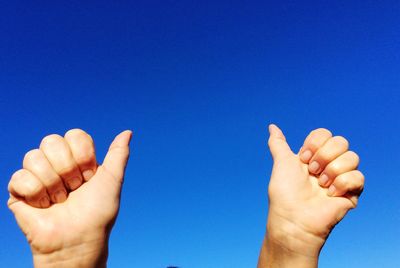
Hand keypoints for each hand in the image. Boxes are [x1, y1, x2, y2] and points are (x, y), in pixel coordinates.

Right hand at [7, 129, 131, 267]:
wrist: (78, 240)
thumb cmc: (97, 213)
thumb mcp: (113, 180)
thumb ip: (119, 154)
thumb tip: (128, 132)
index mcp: (77, 158)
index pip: (74, 135)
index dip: (83, 157)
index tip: (90, 177)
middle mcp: (56, 163)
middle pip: (52, 141)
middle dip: (67, 169)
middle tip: (74, 189)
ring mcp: (36, 175)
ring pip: (34, 157)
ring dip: (52, 183)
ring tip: (59, 200)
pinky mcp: (18, 190)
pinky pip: (20, 177)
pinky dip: (36, 194)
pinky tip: (44, 206)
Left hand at [258, 125, 363, 266]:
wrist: (293, 218)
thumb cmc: (284, 193)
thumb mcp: (281, 163)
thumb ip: (278, 144)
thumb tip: (272, 126)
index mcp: (314, 156)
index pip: (325, 134)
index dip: (314, 143)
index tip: (303, 160)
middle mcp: (329, 164)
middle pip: (341, 141)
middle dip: (324, 155)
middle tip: (312, 172)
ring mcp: (341, 177)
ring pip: (352, 157)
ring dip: (333, 170)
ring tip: (321, 185)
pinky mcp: (351, 192)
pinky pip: (358, 176)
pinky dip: (342, 183)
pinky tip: (330, 194)